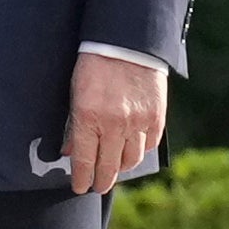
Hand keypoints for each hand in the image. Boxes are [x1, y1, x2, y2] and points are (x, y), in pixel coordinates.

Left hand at [62, 51, 166, 197]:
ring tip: (115, 169)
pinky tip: (133, 149)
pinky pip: (148, 144)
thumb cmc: (94, 64)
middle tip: (98, 186)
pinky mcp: (156, 116)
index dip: (82, 179)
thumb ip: (75, 124)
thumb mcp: (75, 92)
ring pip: (130, 159)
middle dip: (101, 181)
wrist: (127, 41)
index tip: (80, 187)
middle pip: (108, 166)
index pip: (84, 161)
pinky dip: (140, 150)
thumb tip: (72, 151)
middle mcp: (114, 124)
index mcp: (88, 118)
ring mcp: (138, 122)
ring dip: (121, 167)